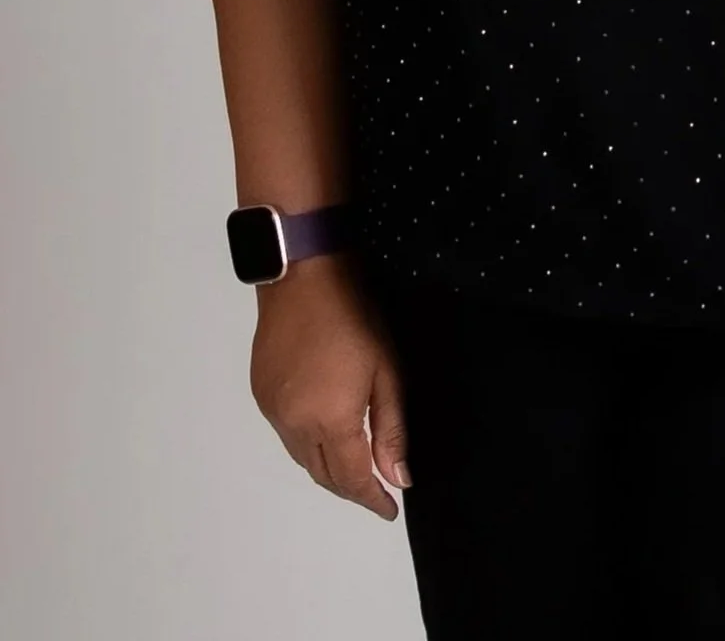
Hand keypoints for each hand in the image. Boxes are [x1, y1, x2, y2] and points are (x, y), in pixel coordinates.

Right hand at [249, 254, 410, 518]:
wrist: (302, 278)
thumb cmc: (353, 318)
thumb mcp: (386, 371)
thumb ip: (391, 430)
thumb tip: (398, 477)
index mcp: (330, 421)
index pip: (352, 479)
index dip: (372, 499)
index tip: (389, 509)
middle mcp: (295, 425)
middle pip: (323, 475)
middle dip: (350, 488)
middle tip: (374, 489)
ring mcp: (273, 410)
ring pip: (301, 457)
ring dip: (327, 468)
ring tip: (352, 465)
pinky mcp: (261, 394)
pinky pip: (286, 434)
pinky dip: (306, 443)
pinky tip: (323, 432)